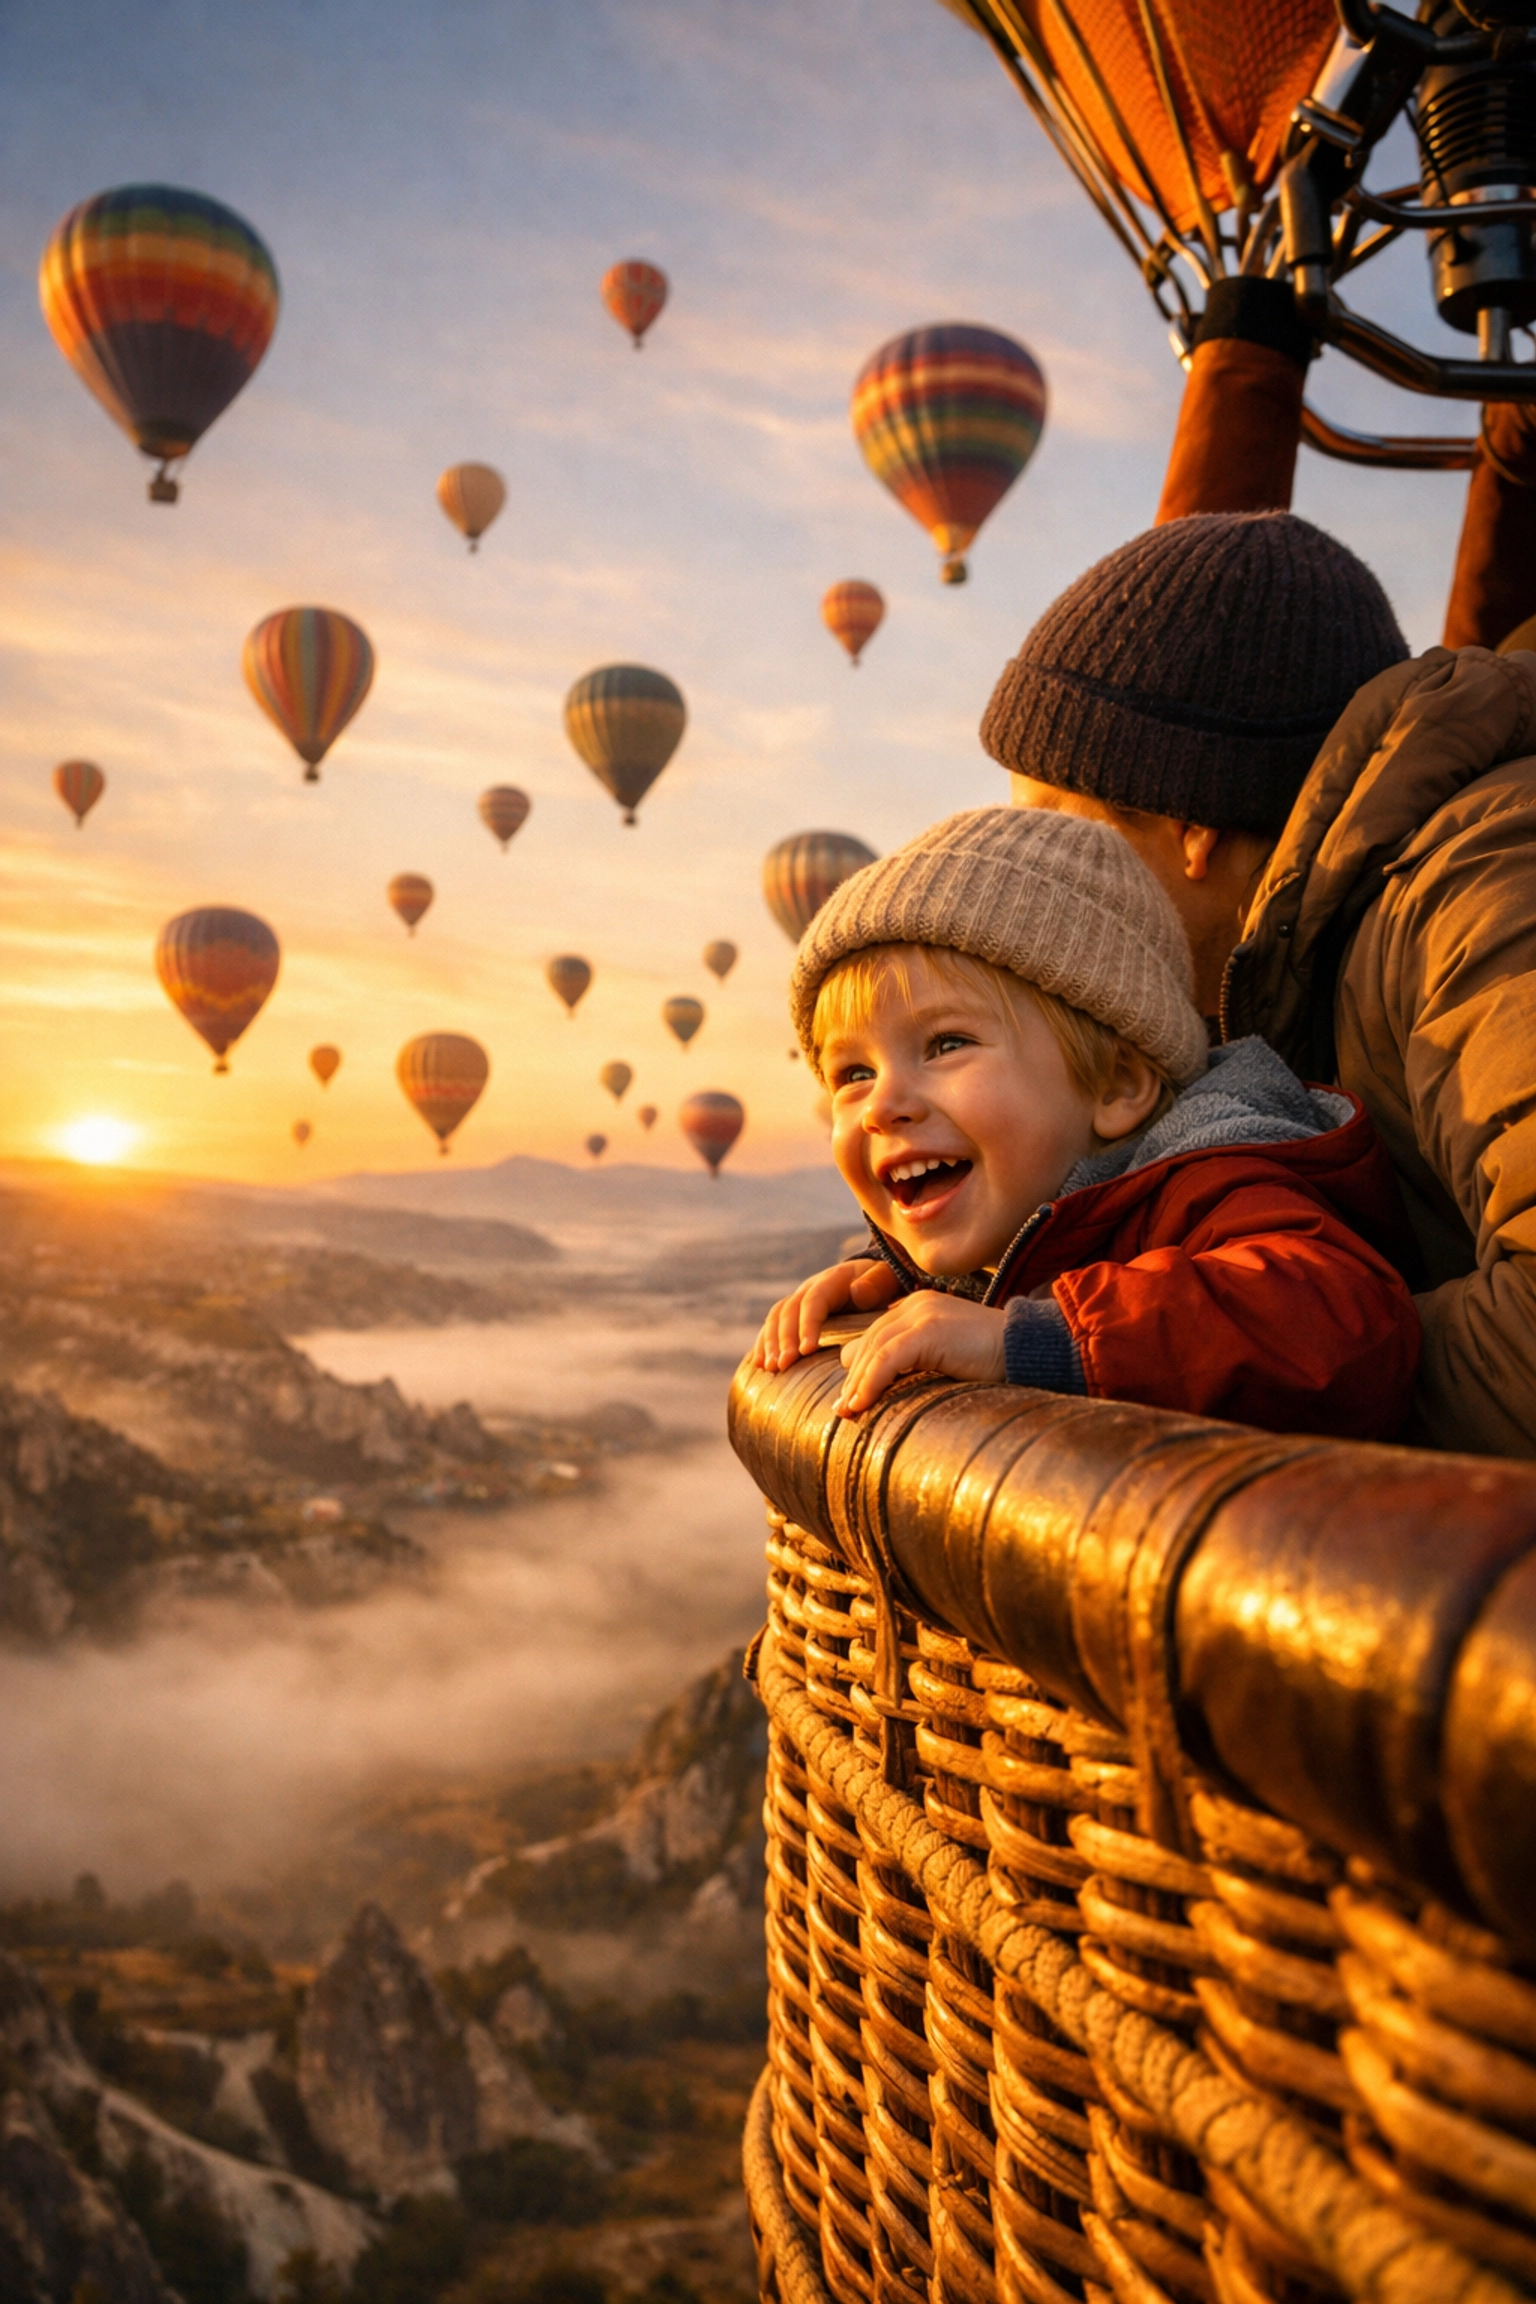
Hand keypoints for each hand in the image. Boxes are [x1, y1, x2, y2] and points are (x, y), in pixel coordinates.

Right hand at [753, 1259, 902, 1371]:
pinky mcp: (795, 1315)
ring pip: (776, 1318)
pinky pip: (772, 1326)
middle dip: (783, 1339)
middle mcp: (810, 1288)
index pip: (813, 1301)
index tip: (807, 1351)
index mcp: (832, 1280)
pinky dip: (764, 1343)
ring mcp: (799, 1300)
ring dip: (769, 1343)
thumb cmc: (884, 1285)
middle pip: (788, 1311)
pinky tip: (759, 1364)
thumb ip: (877, 1284)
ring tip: (770, 1368)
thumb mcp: (888, 1279)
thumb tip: (856, 1293)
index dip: (807, 1325)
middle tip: (783, 1366)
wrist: (874, 1280)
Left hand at [835, 1292, 1006, 1413]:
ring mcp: (922, 1314)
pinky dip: (871, 1382)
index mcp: (919, 1308)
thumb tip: (882, 1385)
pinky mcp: (929, 1330)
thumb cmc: (992, 1362)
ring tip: (848, 1412)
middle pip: (870, 1342)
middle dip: (854, 1378)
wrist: (1026, 1350)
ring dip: (858, 1384)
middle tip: (842, 1410)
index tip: (853, 1399)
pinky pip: (887, 1358)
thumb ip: (917, 1362)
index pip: (876, 1336)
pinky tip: (862, 1404)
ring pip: (874, 1350)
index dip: (860, 1367)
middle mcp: (916, 1305)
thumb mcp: (945, 1358)